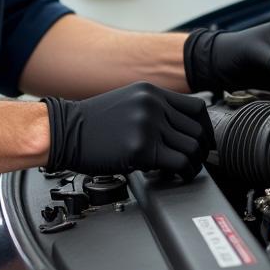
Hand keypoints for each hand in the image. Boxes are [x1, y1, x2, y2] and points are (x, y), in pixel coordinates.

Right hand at [43, 82, 214, 180]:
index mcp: (151, 92)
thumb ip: (153, 109)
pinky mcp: (140, 149)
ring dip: (193, 164)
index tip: (203, 142)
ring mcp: (147, 126)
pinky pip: (177, 163)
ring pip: (192, 147)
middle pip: (198, 129)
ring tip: (184, 171)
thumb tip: (178, 129)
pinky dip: (182, 173)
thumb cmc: (91, 123)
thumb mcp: (127, 102)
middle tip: (195, 161)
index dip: (205, 129)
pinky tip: (175, 176)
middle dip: (201, 150)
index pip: (197, 108)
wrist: (64, 131)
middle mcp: (153, 105)